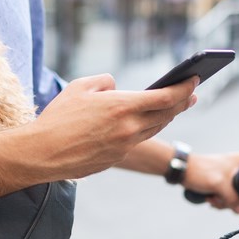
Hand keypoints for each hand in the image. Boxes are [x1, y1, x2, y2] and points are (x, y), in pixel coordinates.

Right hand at [29, 75, 197, 179]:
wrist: (43, 153)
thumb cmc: (59, 116)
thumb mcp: (81, 86)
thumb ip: (105, 81)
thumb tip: (117, 86)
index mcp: (122, 106)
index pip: (165, 97)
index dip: (184, 88)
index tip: (194, 80)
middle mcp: (128, 128)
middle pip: (166, 114)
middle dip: (182, 102)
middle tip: (192, 93)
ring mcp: (124, 146)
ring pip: (154, 129)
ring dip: (167, 116)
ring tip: (174, 106)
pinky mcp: (117, 158)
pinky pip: (137, 140)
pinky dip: (145, 129)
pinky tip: (146, 122)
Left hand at [183, 151, 238, 213]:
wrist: (183, 170)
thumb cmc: (201, 172)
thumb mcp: (220, 185)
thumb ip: (233, 198)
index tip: (230, 198)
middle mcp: (238, 167)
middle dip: (229, 200)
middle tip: (217, 198)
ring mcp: (230, 175)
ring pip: (233, 197)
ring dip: (222, 202)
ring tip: (211, 198)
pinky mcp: (222, 181)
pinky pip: (226, 196)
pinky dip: (218, 200)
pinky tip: (209, 198)